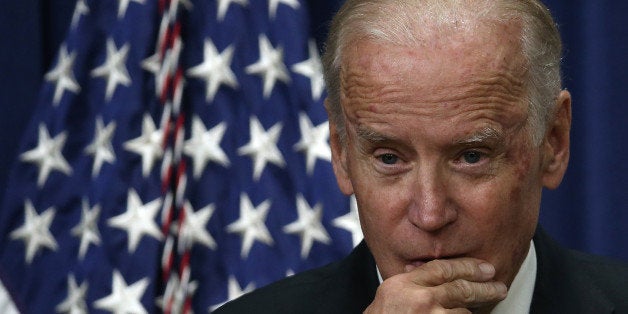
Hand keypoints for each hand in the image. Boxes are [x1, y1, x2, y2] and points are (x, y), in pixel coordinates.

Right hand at [364, 258, 506, 312]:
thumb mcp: (388, 297)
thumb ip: (410, 285)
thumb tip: (435, 275)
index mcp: (404, 285)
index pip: (441, 268)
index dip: (467, 266)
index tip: (484, 268)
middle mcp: (419, 300)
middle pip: (459, 288)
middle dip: (483, 287)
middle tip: (499, 287)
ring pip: (463, 313)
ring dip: (471, 312)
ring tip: (484, 308)